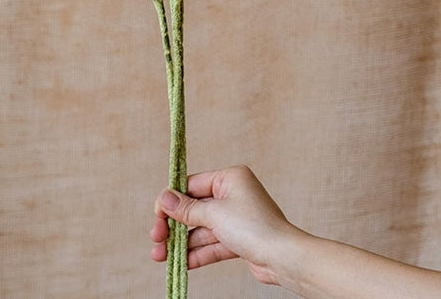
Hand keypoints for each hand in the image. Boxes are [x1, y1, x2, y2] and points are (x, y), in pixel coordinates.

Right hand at [150, 164, 298, 284]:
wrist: (283, 257)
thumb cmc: (253, 227)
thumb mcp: (214, 214)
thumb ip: (187, 208)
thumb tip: (164, 197)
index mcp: (229, 178)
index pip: (192, 185)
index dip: (172, 200)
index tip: (157, 215)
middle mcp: (233, 195)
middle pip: (194, 208)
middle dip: (174, 225)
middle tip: (156, 238)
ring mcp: (236, 218)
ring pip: (201, 229)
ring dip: (181, 242)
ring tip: (159, 255)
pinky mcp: (239, 240)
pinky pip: (212, 244)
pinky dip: (197, 252)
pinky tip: (180, 262)